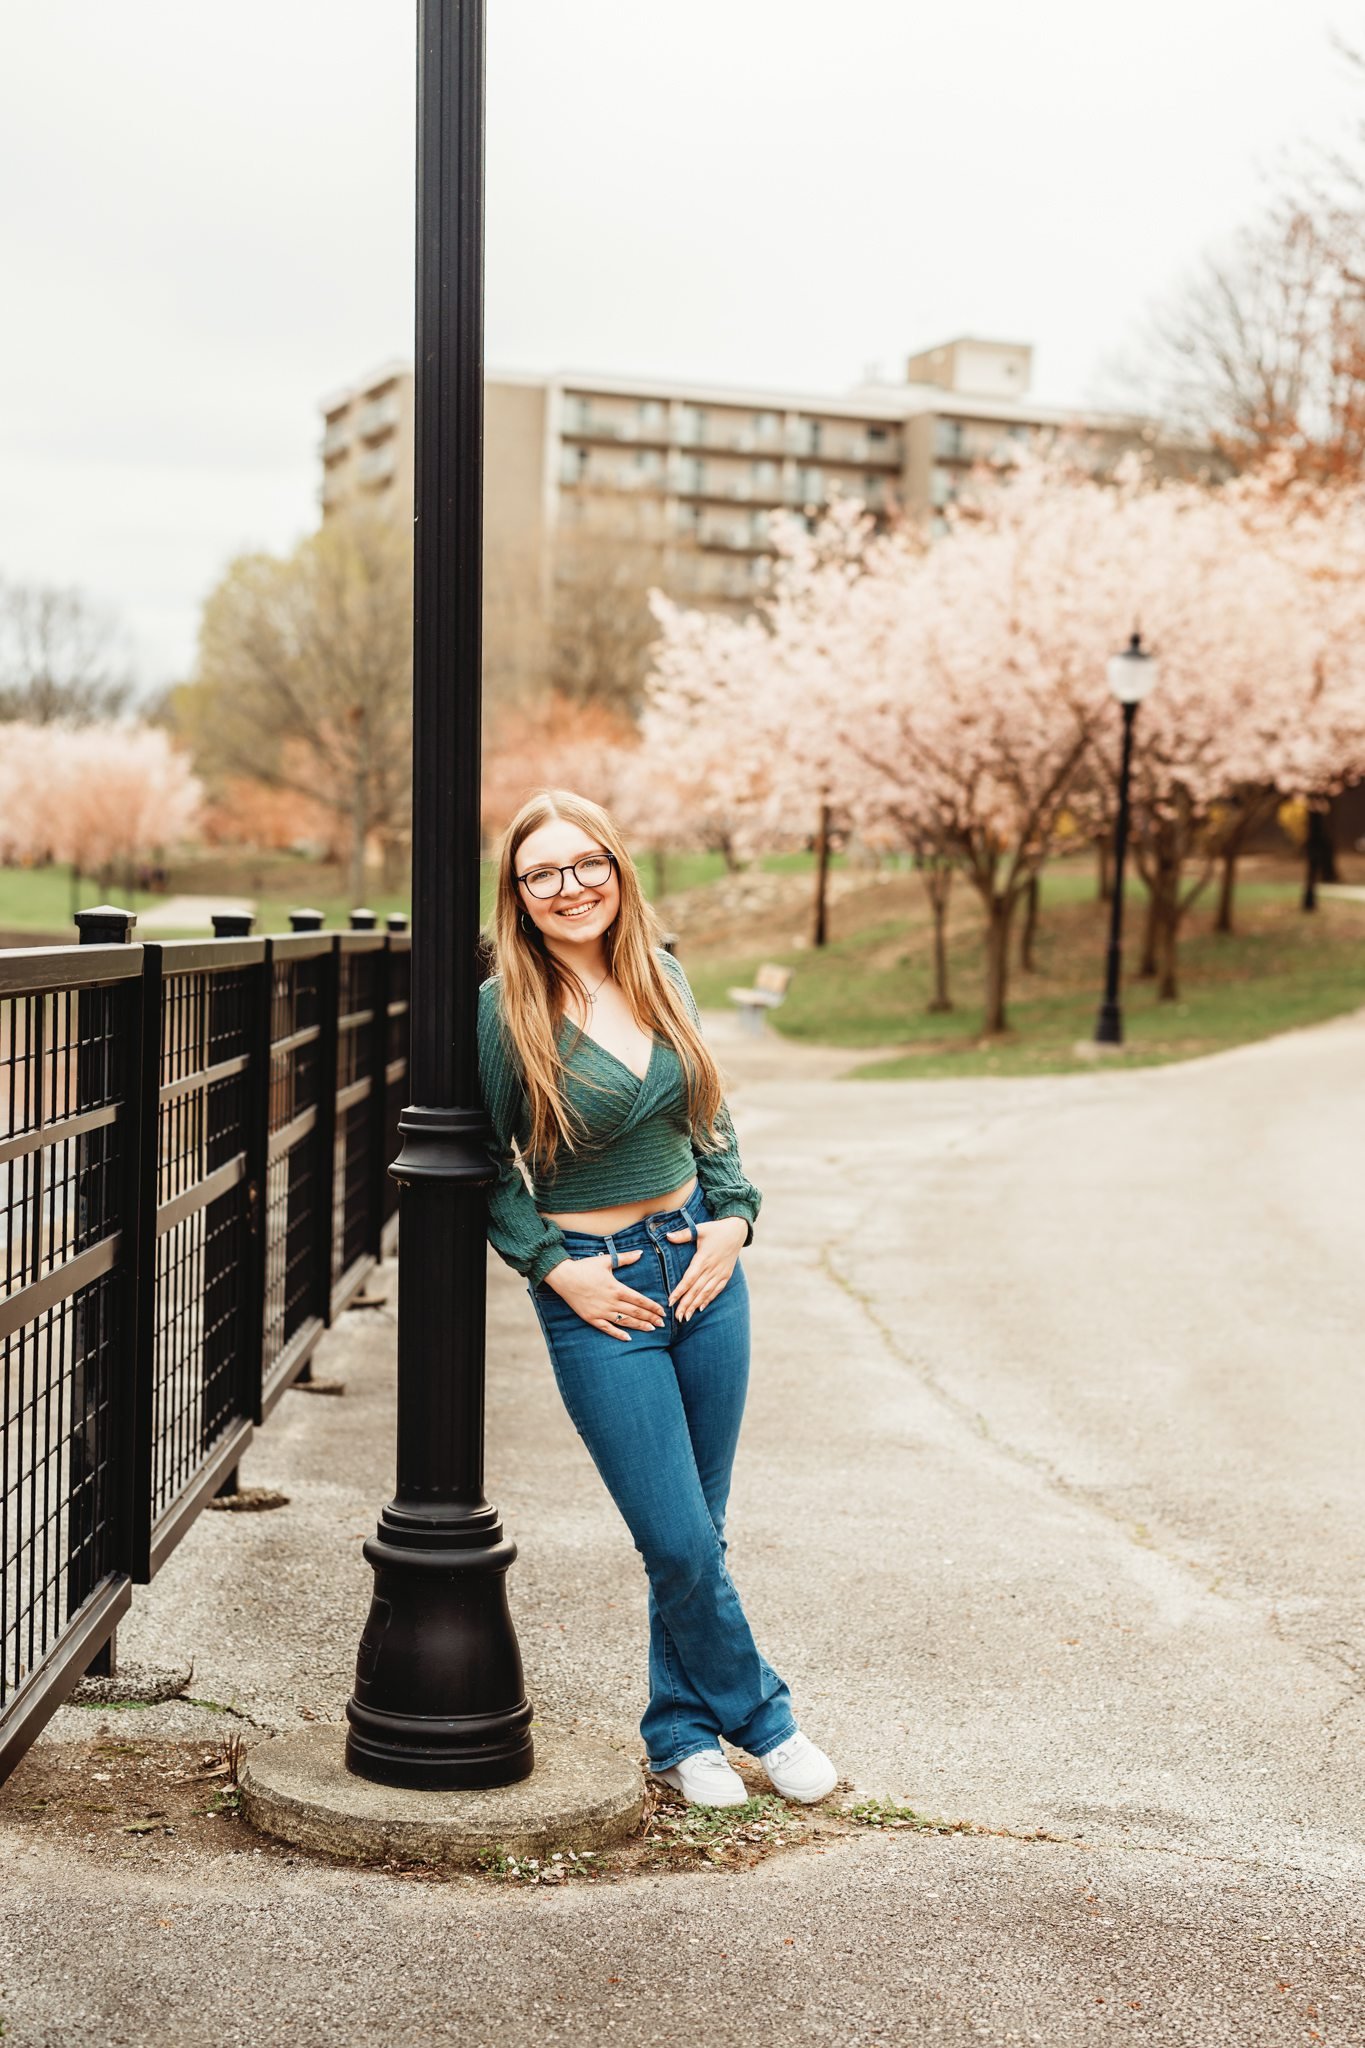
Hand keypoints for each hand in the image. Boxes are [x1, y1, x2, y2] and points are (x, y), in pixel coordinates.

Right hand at [544, 1250, 665, 1341]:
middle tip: (663, 1324)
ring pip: (625, 1321)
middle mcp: (611, 1302)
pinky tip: (629, 1338)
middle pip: (635, 1312)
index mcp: (616, 1288)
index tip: (662, 1311)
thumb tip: (640, 1253)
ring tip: (652, 1329)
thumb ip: (625, 1258)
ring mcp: (601, 1312)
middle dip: (650, 1318)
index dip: (652, 1306)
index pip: (639, 1299)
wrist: (563, 1277)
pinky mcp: (592, 1318)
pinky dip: (619, 1334)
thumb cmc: (585, 1267)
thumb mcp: (606, 1260)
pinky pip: (607, 1328)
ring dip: (639, 1325)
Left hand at [665, 1216, 746, 1321]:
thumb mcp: (700, 1229)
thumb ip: (683, 1234)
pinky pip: (716, 1290)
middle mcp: (712, 1269)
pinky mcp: (726, 1275)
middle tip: (677, 1317)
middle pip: (696, 1290)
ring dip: (695, 1305)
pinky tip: (701, 1308)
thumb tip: (668, 1236)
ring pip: (706, 1293)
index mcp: (703, 1259)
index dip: (680, 1291)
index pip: (689, 1279)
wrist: (737, 1231)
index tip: (670, 1301)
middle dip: (686, 1304)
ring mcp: (720, 1273)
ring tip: (686, 1317)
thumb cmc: (716, 1230)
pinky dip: (708, 1299)